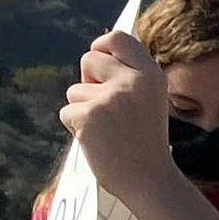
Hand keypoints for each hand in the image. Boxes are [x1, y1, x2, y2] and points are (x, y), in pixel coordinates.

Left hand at [60, 30, 171, 201]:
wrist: (149, 180)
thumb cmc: (145, 142)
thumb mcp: (150, 99)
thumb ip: (130, 75)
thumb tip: (95, 54)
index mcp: (151, 75)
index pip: (117, 38)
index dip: (101, 46)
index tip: (99, 60)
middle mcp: (132, 81)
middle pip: (89, 59)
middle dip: (88, 80)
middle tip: (105, 107)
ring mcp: (110, 98)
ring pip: (75, 90)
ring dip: (83, 109)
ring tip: (106, 130)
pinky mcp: (89, 116)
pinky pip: (67, 112)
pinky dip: (75, 127)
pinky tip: (97, 140)